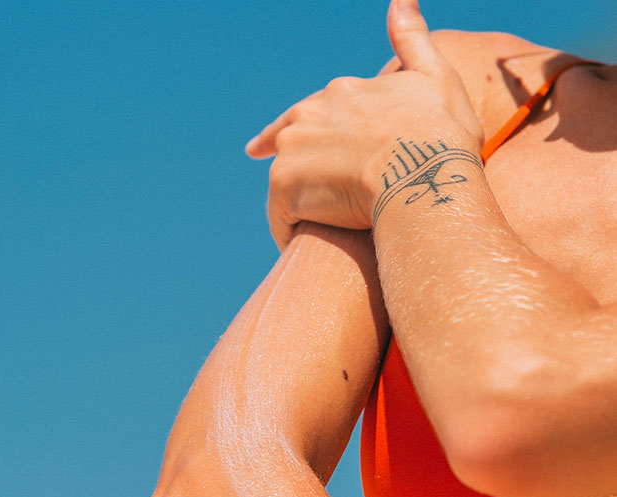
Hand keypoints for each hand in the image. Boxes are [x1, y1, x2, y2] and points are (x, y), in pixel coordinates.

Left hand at [246, 0, 482, 250]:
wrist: (425, 170)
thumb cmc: (440, 131)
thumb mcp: (433, 75)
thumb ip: (411, 39)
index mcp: (339, 93)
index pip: (307, 114)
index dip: (297, 131)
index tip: (268, 145)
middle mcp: (307, 116)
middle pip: (290, 147)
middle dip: (295, 167)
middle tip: (303, 194)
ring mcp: (292, 151)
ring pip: (286, 183)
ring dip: (298, 203)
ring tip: (316, 229)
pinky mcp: (285, 188)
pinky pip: (280, 217)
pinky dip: (289, 230)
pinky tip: (303, 245)